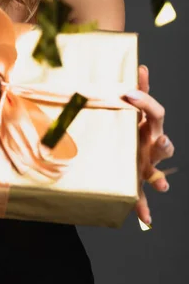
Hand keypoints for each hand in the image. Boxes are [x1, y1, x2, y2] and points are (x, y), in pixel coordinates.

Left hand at [124, 64, 174, 225]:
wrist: (118, 146)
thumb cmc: (126, 125)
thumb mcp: (129, 108)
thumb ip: (137, 88)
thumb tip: (142, 65)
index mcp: (148, 125)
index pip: (155, 113)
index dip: (145, 101)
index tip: (129, 92)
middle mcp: (151, 145)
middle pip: (164, 145)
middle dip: (164, 145)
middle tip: (160, 141)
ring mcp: (146, 164)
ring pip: (158, 173)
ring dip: (160, 181)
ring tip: (162, 188)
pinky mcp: (137, 180)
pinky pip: (142, 196)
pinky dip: (144, 207)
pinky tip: (145, 218)